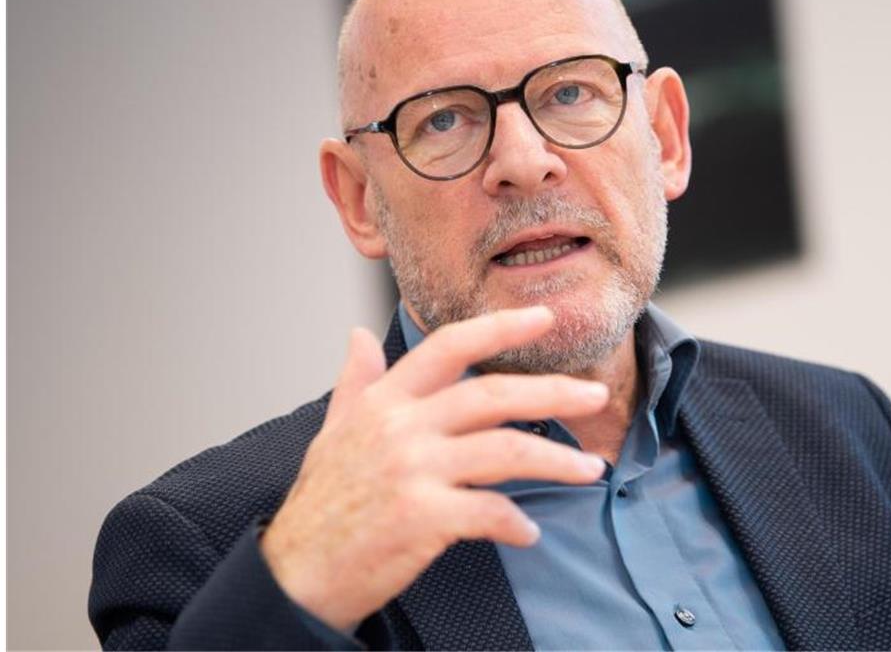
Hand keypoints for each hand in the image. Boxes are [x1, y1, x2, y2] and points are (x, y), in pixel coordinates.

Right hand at [259, 306, 608, 631]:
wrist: (296, 573)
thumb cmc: (321, 504)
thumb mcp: (334, 431)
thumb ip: (356, 381)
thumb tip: (358, 336)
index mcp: (384, 401)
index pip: (449, 347)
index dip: (500, 327)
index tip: (542, 318)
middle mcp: (400, 427)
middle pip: (492, 394)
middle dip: (554, 391)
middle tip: (594, 394)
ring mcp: (412, 471)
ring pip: (506, 450)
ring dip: (556, 460)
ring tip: (590, 470)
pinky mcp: (422, 517)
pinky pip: (491, 512)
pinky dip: (517, 523)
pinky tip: (529, 532)